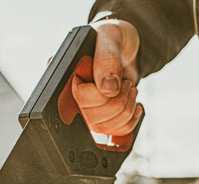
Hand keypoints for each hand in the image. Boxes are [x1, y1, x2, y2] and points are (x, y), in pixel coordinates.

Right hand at [73, 19, 142, 136]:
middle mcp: (71, 95)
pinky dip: (130, 120)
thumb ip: (106, 59)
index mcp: (66, 74)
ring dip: (126, 109)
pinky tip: (132, 103)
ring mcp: (85, 109)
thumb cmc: (113, 37)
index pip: (80, 98)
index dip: (102, 91)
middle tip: (124, 82)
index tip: (114, 77)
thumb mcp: (110, 37)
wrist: (125, 45)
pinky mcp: (101, 117)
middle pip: (93, 119)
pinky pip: (115, 132)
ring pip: (104, 128)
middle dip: (118, 101)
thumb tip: (108, 89)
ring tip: (128, 89)